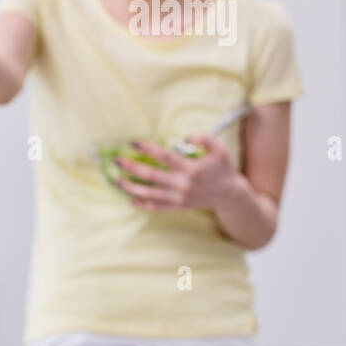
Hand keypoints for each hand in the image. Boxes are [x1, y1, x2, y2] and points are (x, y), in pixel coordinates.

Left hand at [115, 135, 240, 210]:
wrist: (229, 194)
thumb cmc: (222, 168)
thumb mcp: (220, 149)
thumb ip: (205, 138)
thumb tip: (185, 138)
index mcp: (191, 168)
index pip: (164, 156)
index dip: (147, 148)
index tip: (132, 142)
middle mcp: (182, 184)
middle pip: (151, 175)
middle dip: (131, 167)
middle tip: (116, 160)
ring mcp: (178, 197)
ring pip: (149, 193)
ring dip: (131, 187)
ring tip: (116, 180)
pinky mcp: (177, 206)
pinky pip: (156, 207)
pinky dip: (142, 204)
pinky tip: (130, 199)